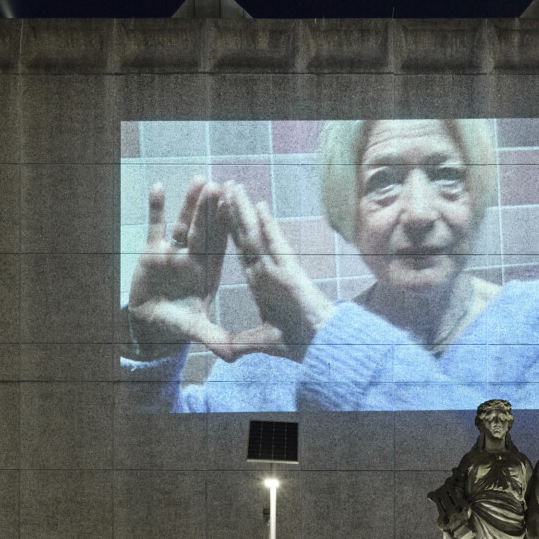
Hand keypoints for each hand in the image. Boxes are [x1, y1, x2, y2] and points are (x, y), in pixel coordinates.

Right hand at [127, 179, 279, 361]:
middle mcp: (194, 258)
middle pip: (205, 229)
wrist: (152, 323)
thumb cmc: (178, 322)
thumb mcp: (196, 330)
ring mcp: (174, 252)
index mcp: (208, 272)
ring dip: (190, 202)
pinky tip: (158, 186)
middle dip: (212, 209)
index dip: (228, 228)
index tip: (237, 208)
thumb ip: (213, 338)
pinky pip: (155, 225)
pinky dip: (157, 207)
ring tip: (200, 180)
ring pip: (184, 223)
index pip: (221, 246)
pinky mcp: (152, 250)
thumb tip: (232, 356)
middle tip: (221, 185)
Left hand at [222, 184, 336, 360]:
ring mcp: (278, 269)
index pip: (242, 252)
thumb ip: (243, 343)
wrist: (319, 345)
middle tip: (225, 186)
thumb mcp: (262, 342)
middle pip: (246, 236)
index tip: (219, 213)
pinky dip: (269, 225)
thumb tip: (227, 352)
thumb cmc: (297, 342)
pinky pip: (276, 244)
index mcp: (260, 284)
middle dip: (235, 212)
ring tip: (234, 187)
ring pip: (258, 234)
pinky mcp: (290, 271)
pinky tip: (260, 206)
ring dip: (246, 210)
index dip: (230, 232)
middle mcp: (267, 271)